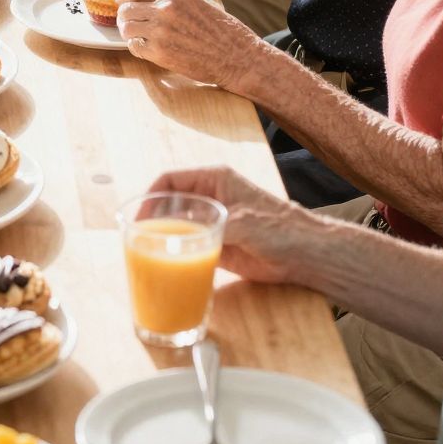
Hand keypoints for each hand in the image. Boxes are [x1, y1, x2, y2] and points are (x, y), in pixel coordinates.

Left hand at [116, 0, 262, 92]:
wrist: (235, 55)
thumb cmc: (221, 30)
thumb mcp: (198, 1)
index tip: (121, 1)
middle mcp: (165, 9)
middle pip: (127, 8)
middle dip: (124, 16)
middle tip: (127, 22)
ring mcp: (161, 31)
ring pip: (126, 27)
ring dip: (127, 32)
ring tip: (135, 36)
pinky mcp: (160, 52)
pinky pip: (134, 46)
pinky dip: (136, 47)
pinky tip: (145, 48)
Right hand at [151, 165, 306, 284]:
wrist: (305, 254)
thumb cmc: (279, 229)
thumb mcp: (241, 222)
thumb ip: (207, 224)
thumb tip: (171, 230)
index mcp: (215, 179)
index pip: (171, 180)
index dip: (151, 197)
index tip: (138, 218)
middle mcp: (210, 197)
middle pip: (170, 202)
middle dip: (153, 218)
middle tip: (137, 239)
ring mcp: (213, 220)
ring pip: (177, 224)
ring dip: (163, 236)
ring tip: (146, 253)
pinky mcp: (217, 242)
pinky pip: (189, 243)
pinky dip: (176, 251)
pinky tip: (166, 264)